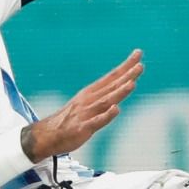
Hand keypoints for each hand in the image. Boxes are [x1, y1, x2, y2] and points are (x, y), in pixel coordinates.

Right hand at [22, 50, 142, 159]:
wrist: (47, 135)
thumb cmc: (71, 118)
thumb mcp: (88, 103)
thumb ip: (106, 95)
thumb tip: (125, 86)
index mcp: (91, 92)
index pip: (112, 76)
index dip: (126, 66)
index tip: (138, 53)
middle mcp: (89, 99)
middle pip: (112, 86)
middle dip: (127, 76)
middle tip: (140, 65)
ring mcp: (86, 113)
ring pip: (106, 101)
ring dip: (119, 92)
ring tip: (132, 83)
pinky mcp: (82, 128)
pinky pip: (96, 121)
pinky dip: (106, 115)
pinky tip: (116, 109)